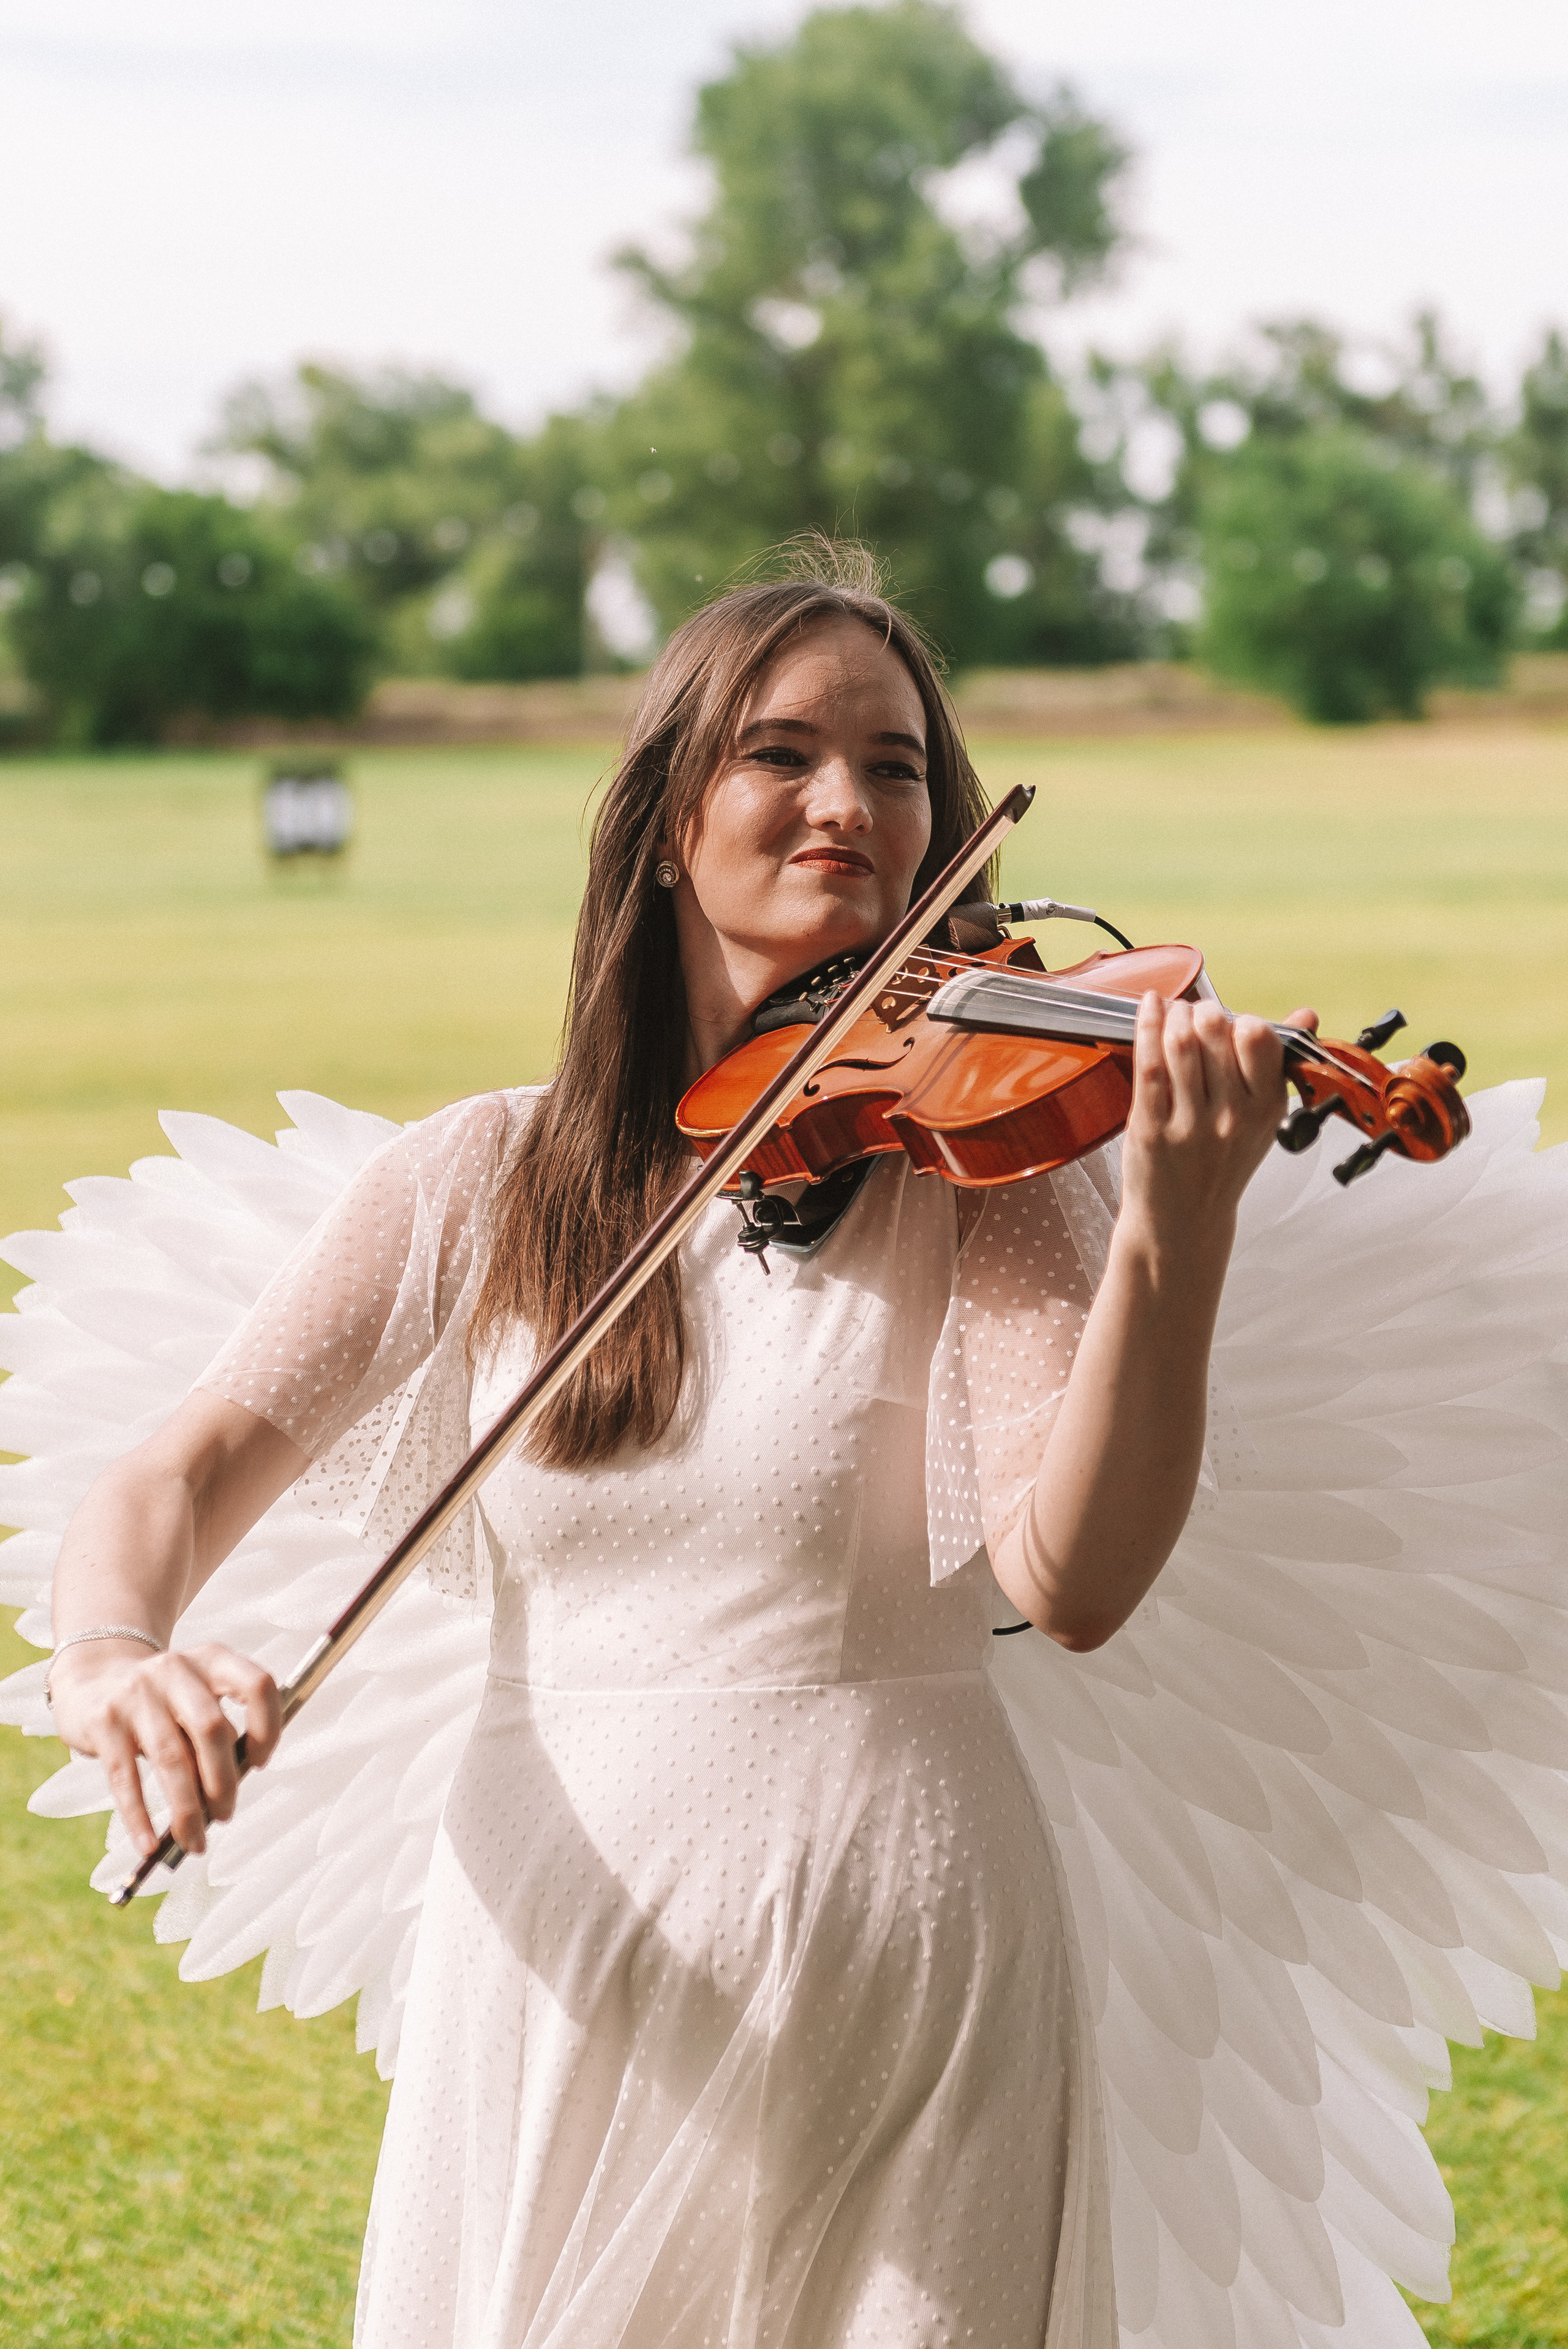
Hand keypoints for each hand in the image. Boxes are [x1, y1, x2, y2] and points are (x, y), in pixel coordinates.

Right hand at [47, 1639, 281, 1857]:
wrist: (92, 1679)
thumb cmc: (161, 1701)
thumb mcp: (195, 1698)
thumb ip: (218, 1731)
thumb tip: (231, 1791)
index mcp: (212, 1660)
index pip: (256, 1685)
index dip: (267, 1726)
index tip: (259, 1762)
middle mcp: (176, 1669)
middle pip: (212, 1729)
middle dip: (224, 1782)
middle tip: (226, 1815)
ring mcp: (137, 1693)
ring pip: (172, 1759)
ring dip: (187, 1809)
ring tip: (194, 1840)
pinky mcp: (104, 1720)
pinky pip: (125, 1777)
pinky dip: (139, 1817)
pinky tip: (148, 1844)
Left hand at [1119, 993, 1319, 1252]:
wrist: (1183, 1221)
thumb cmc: (1219, 1166)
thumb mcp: (1262, 1120)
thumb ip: (1278, 1064)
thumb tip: (1306, 1015)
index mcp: (1266, 1108)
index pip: (1261, 1038)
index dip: (1241, 1019)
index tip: (1230, 1021)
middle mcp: (1232, 1116)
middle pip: (1216, 1031)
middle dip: (1202, 1010)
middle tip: (1195, 1013)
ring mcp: (1190, 1124)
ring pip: (1181, 1044)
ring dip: (1173, 1015)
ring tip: (1173, 1012)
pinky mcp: (1152, 1128)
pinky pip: (1148, 1064)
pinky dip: (1147, 1027)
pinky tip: (1149, 1008)